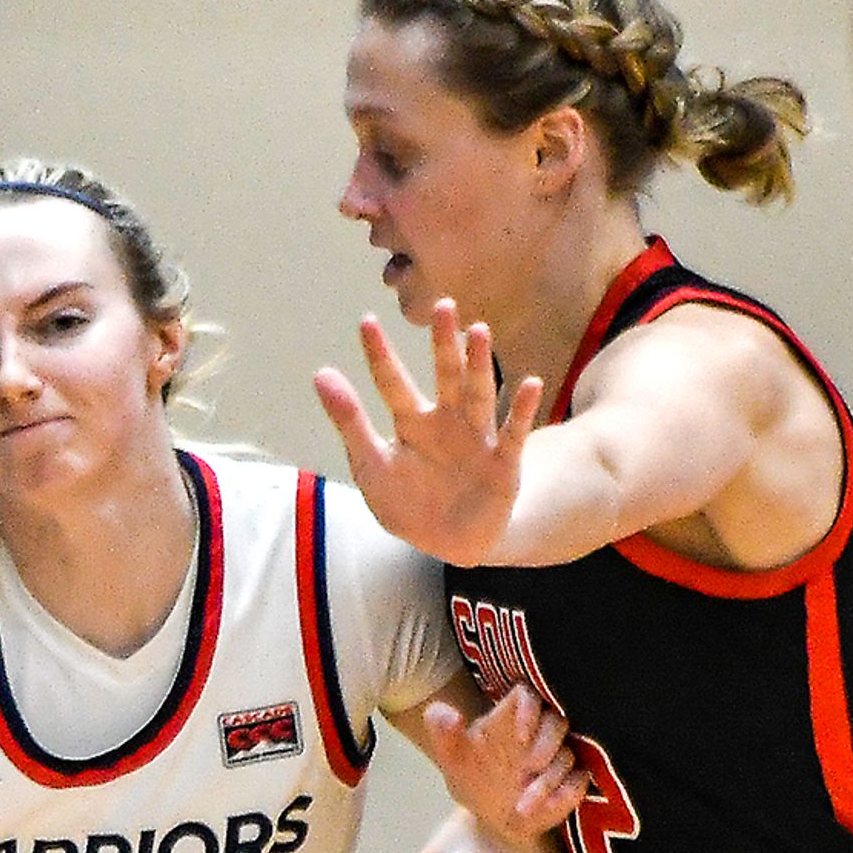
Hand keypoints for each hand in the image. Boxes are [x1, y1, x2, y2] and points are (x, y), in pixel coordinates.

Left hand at [314, 300, 546, 566]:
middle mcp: (447, 422)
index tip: (366, 321)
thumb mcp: (372, 466)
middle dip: (444, 344)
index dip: (379, 355)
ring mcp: (477, 439)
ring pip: (478, 396)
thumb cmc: (409, 504)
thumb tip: (320, 373)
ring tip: (478, 331)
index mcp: (412, 423)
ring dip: (479, 365)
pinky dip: (522, 411)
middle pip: (445, 377)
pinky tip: (531, 383)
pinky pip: (514, 434)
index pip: (392, 383)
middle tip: (443, 306)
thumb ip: (350, 422)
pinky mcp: (503, 463)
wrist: (450, 545)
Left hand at [421, 684, 584, 845]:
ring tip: (523, 806)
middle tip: (531, 765)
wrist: (488, 815)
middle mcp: (539, 733)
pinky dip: (565, 795)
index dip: (530, 710)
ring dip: (548, 781)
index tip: (520, 734)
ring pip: (568, 757)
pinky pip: (579, 782)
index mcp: (511, 717)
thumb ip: (443, 732)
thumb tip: (445, 714)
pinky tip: (546, 809)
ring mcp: (557, 758)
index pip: (529, 696)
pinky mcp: (570, 782)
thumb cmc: (472, 777)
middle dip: (547, 742)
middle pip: (557, 722)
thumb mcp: (452, 758)